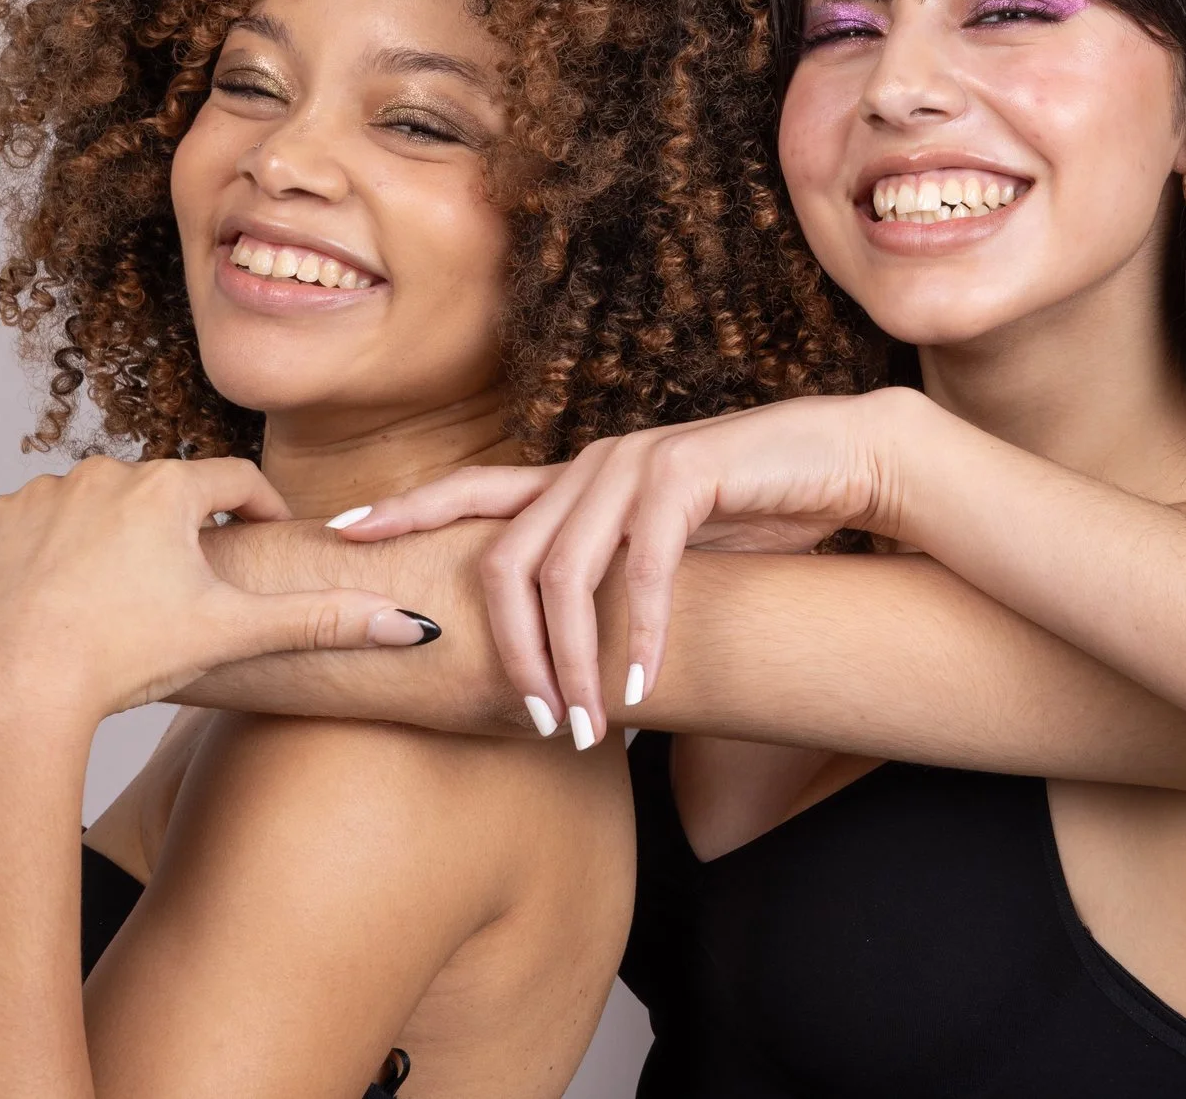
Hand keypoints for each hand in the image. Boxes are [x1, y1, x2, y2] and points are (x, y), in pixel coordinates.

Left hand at [0, 458, 436, 725]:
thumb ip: (323, 620)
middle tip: (194, 584)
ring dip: (120, 535)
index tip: (267, 535)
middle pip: (167, 493)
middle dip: (186, 529)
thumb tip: (411, 624)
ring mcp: (44, 492)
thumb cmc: (125, 659)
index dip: (262, 507)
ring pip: (103, 504)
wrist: (10, 691)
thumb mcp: (233, 634)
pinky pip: (41, 520)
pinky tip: (66, 593)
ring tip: (127, 593)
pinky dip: (59, 547)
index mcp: (170, 487)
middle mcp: (106, 471)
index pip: (238, 480)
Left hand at [337, 389, 937, 745]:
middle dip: (510, 652)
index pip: (471, 490)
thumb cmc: (762, 511)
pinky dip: (638, 629)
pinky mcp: (686, 472)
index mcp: (579, 477)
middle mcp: (593, 463)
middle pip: (505, 559)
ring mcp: (634, 463)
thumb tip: (576, 660)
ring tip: (585, 725)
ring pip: (565, 572)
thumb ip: (618, 582)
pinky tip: (640, 681)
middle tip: (531, 722)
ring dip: (571, 660)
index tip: (341, 536)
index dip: (404, 510)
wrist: (845, 459)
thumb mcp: (672, 552)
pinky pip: (642, 565)